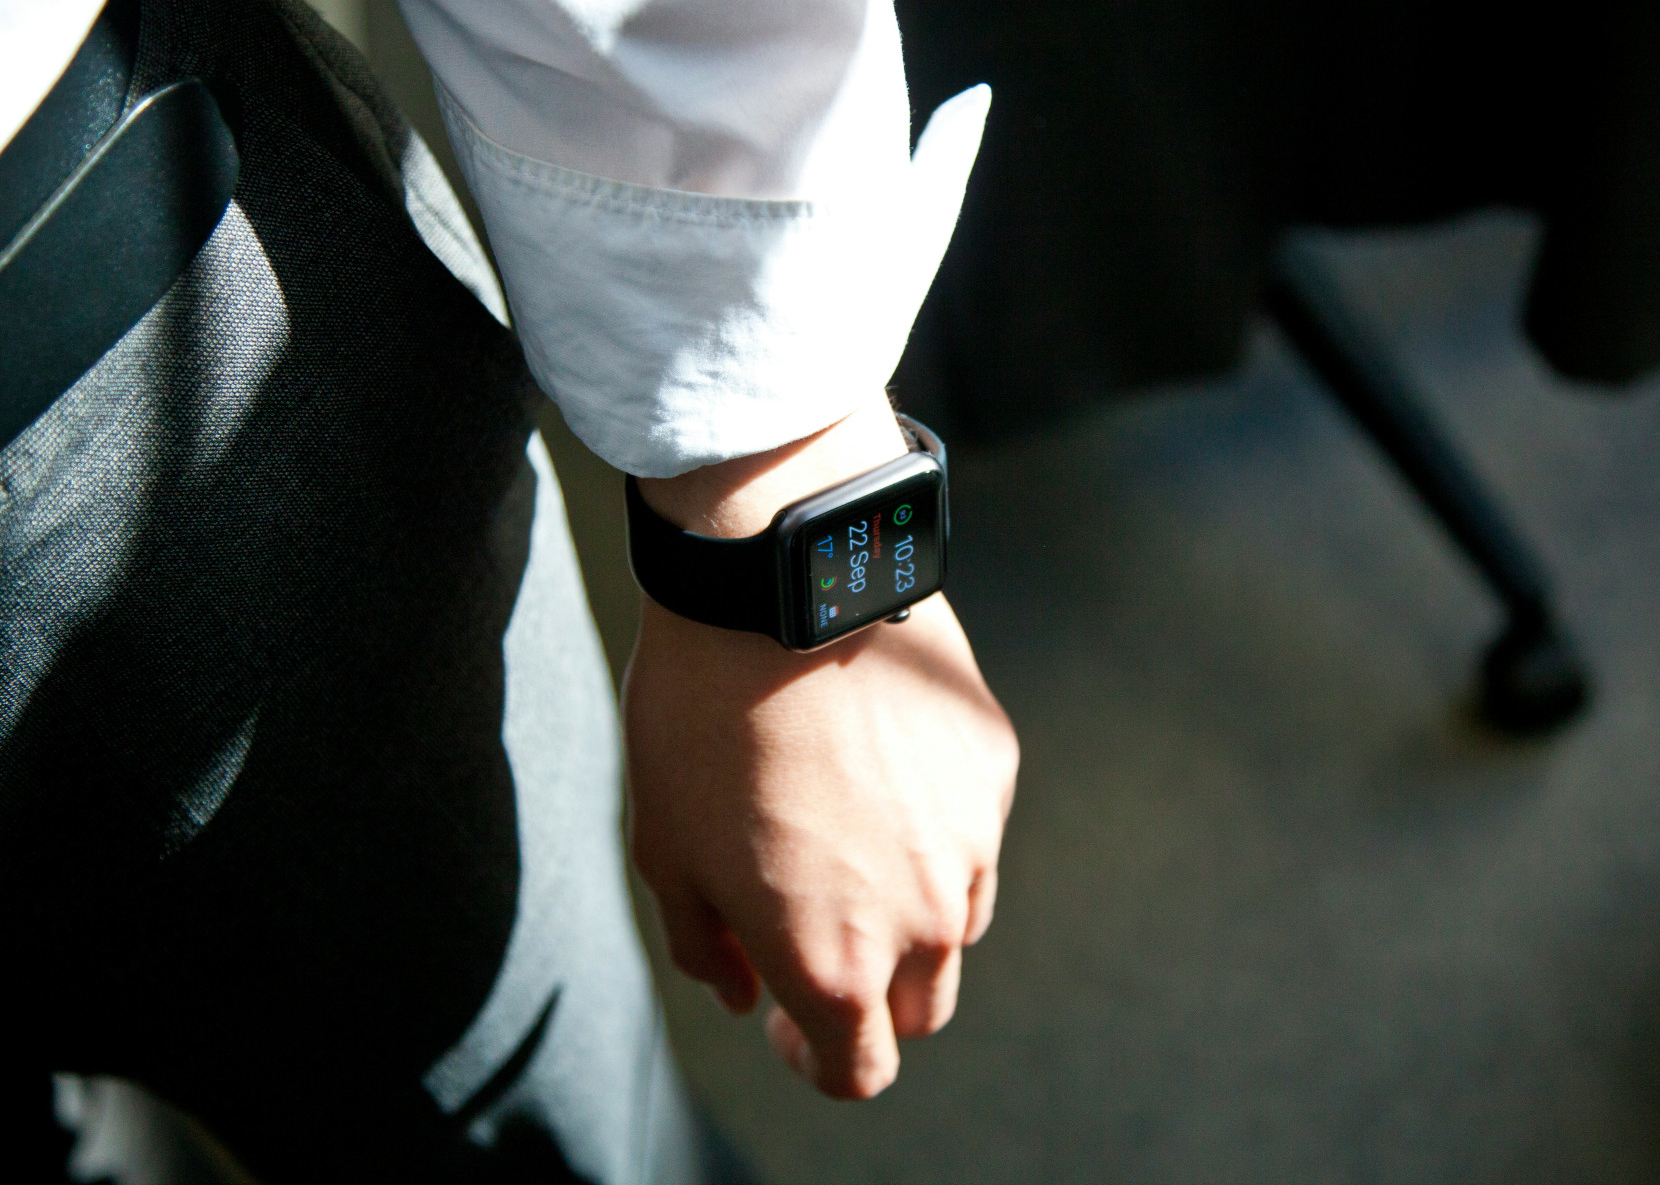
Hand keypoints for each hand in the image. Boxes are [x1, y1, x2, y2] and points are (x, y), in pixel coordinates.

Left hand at [623, 398, 1018, 1099]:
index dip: (820, 1062)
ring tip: (841, 833)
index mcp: (837, 963)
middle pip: (921, 1008)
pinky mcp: (993, 766)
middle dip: (871, 995)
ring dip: (909, 911)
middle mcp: (925, 919)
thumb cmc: (701, 720)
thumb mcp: (666, 850)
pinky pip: (969, 828)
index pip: (863, 1072)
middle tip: (813, 933)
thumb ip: (709, 947)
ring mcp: (972, 842)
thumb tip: (743, 990)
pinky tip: (872, 760)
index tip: (790, 1023)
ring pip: (958, 920)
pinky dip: (930, 823)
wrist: (778, 586)